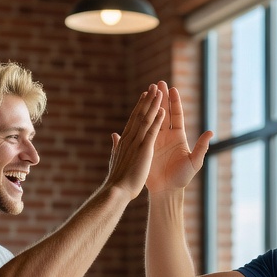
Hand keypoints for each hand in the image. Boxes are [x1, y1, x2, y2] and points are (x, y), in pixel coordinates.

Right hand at [104, 85, 166, 200]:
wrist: (118, 191)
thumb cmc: (118, 179)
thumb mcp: (117, 158)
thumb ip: (117, 145)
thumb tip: (114, 135)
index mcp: (127, 140)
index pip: (135, 119)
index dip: (140, 106)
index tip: (144, 95)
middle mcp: (132, 138)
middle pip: (141, 114)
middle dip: (148, 99)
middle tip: (154, 85)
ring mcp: (138, 142)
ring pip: (147, 119)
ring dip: (153, 104)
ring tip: (159, 90)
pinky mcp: (144, 149)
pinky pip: (152, 132)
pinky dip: (157, 120)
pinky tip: (162, 110)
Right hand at [146, 82, 212, 194]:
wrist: (167, 190)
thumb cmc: (182, 178)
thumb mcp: (194, 162)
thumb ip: (201, 147)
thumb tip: (211, 132)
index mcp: (178, 136)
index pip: (176, 115)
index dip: (174, 102)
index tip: (172, 89)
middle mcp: (166, 136)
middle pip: (163, 112)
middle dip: (161, 97)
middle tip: (158, 83)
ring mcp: (154, 140)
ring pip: (152, 118)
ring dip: (149, 105)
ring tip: (146, 91)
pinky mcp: (145, 147)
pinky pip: (141, 131)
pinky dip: (139, 120)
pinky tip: (136, 110)